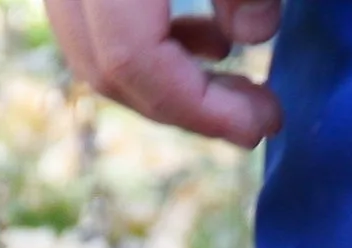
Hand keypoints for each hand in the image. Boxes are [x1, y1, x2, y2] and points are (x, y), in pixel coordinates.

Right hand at [49, 0, 283, 145]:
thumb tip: (254, 34)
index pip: (131, 58)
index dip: (197, 106)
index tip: (261, 125)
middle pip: (104, 64)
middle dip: (184, 107)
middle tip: (257, 115)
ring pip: (90, 47)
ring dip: (165, 80)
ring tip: (237, 84)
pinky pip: (91, 18)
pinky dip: (146, 43)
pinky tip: (212, 41)